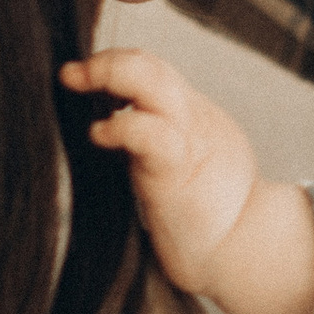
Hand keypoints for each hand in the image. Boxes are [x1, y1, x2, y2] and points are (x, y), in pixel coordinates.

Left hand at [62, 47, 313, 313]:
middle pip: (153, 65)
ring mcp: (187, 140)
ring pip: (155, 82)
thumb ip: (157, 138)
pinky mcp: (178, 171)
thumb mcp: (186, 160)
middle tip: (71, 74)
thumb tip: (113, 129)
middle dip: (107, 61)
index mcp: (192, 116)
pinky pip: (152, 134)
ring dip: (112, 74)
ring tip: (78, 81)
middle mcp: (192, 119)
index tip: (78, 73)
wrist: (243, 252)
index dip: (115, 61)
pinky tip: (99, 133)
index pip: (153, 68)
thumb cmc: (205, 215)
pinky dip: (121, 126)